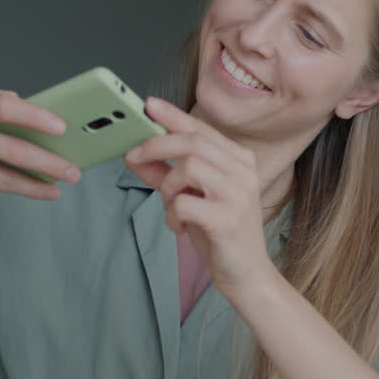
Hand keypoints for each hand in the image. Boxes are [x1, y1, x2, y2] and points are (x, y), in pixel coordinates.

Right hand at [0, 83, 80, 200]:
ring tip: (59, 188)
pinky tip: (30, 189)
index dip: (36, 118)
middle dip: (50, 164)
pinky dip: (11, 188)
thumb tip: (37, 113)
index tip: (62, 128)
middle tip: (75, 171)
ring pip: (4, 179)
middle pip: (14, 152)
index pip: (6, 108)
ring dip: (36, 186)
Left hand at [124, 97, 274, 295]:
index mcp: (239, 160)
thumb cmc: (218, 232)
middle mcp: (243, 171)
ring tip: (172, 205)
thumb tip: (134, 154)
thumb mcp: (191, 196)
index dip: (173, 115)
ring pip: (190, 168)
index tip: (149, 106)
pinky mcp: (228, 219)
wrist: (245, 273)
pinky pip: (185, 203)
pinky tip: (180, 226)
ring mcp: (238, 194)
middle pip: (193, 142)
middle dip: (157, 145)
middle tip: (134, 156)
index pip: (202, 129)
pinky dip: (173, 214)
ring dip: (168, 186)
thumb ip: (165, 174)